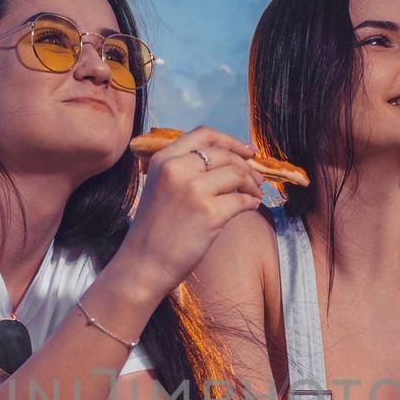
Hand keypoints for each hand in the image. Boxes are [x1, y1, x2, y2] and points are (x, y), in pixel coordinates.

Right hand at [115, 125, 264, 296]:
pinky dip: (251, 202)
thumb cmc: (153, 232)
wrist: (142, 265)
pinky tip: (251, 206)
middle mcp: (178, 169)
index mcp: (164, 160)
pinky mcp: (210, 213)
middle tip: (258, 179)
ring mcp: (194, 191)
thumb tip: (228, 162)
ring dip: (252, 185)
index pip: (204, 134)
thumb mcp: (159, 187)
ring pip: (237, 174)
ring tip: (255, 195)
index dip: (231, 141)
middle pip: (225, 155)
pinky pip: (242, 200)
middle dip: (247, 166)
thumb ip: (184, 170)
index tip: (247, 151)